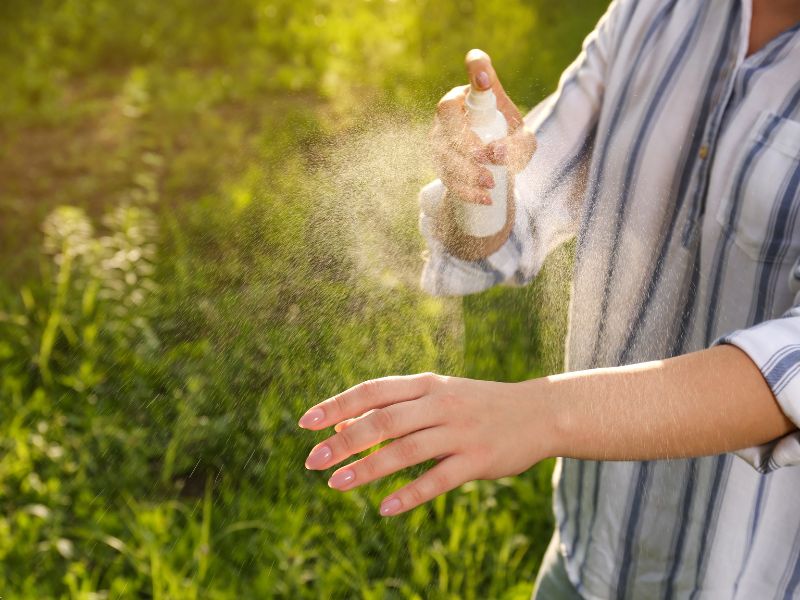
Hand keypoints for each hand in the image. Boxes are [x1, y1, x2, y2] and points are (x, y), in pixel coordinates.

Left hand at [298, 373, 550, 516]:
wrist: (539, 413)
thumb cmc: (477, 405)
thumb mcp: (437, 395)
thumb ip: (393, 406)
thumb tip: (339, 425)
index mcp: (427, 385)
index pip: (372, 391)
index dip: (337, 405)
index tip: (305, 423)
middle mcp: (440, 404)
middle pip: (383, 421)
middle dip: (343, 441)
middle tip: (311, 461)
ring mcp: (460, 432)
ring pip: (405, 451)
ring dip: (367, 468)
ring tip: (336, 484)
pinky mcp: (478, 461)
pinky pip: (438, 480)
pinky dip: (409, 495)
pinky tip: (384, 508)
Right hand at [432, 48, 536, 205]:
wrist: (492, 169)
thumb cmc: (508, 143)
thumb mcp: (523, 140)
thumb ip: (520, 143)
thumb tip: (496, 153)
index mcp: (475, 94)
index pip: (475, 70)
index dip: (477, 70)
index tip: (485, 78)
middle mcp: (451, 110)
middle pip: (446, 114)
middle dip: (464, 137)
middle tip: (486, 157)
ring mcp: (439, 137)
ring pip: (443, 149)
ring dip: (466, 169)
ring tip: (491, 183)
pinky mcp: (439, 163)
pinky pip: (446, 176)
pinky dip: (466, 190)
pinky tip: (485, 198)